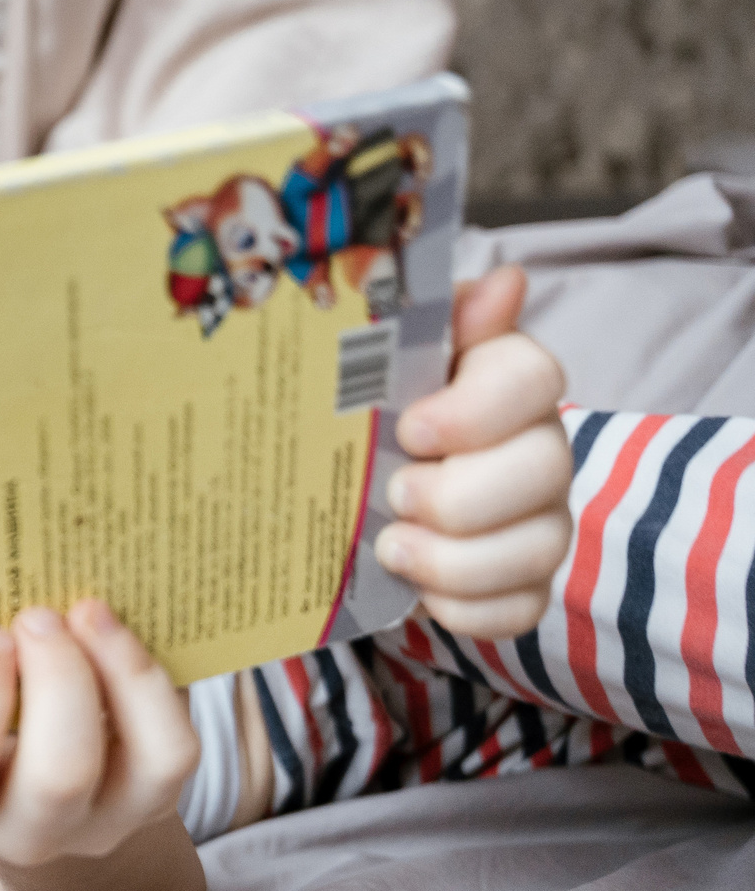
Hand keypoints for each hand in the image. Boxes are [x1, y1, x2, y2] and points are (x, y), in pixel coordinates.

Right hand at [0, 602, 200, 868]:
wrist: (35, 786)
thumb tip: (7, 570)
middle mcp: (26, 831)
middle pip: (58, 776)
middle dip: (58, 679)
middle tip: (41, 616)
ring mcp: (101, 825)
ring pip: (141, 764)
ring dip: (118, 672)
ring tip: (88, 611)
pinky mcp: (154, 803)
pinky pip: (174, 747)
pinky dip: (150, 680)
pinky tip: (119, 634)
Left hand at [374, 266, 572, 638]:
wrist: (348, 492)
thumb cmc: (369, 415)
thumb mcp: (378, 361)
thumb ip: (427, 321)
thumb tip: (504, 281)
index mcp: (507, 381)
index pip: (536, 378)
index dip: (474, 411)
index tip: (409, 428)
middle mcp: (540, 449)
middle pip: (543, 471)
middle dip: (457, 495)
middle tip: (393, 494)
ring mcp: (540, 520)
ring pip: (537, 549)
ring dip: (453, 559)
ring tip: (390, 547)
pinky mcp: (525, 583)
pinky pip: (519, 609)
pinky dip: (461, 608)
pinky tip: (414, 590)